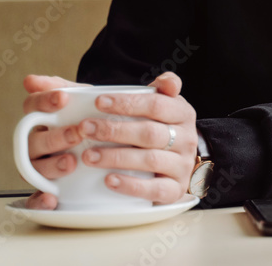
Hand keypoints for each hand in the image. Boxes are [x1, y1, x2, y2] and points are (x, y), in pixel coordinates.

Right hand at [21, 74, 90, 210]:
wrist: (113, 143)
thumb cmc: (93, 119)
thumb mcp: (85, 101)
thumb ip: (67, 87)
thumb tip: (30, 79)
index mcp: (41, 119)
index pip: (32, 106)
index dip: (45, 101)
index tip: (64, 97)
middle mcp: (36, 142)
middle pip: (34, 140)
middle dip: (55, 137)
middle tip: (78, 132)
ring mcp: (41, 165)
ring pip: (34, 167)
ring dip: (51, 165)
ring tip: (71, 162)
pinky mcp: (48, 187)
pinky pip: (35, 197)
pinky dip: (40, 200)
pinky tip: (51, 199)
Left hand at [76, 72, 198, 204]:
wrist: (180, 162)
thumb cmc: (161, 128)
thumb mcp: (164, 104)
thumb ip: (160, 88)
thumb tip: (168, 81)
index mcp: (182, 113)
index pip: (156, 104)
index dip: (127, 103)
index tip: (99, 102)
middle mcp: (187, 139)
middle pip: (149, 133)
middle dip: (114, 130)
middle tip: (84, 128)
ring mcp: (182, 165)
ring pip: (150, 160)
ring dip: (116, 157)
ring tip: (88, 155)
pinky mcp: (176, 189)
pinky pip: (155, 190)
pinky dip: (131, 185)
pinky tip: (109, 180)